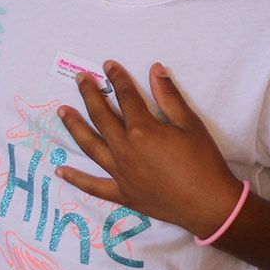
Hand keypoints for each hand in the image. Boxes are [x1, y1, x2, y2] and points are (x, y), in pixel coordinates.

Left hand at [56, 61, 244, 235]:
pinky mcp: (123, 194)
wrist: (209, 204)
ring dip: (74, 127)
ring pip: (90, 146)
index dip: (117, 78)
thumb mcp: (191, 124)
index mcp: (142, 130)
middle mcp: (125, 150)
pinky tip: (60, 170)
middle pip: (101, 117)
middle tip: (79, 79)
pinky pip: (94, 186)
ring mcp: (120, 173)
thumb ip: (169, 97)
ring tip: (62, 112)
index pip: (126, 96)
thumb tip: (155, 70)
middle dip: (89, 95)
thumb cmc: (204, 162)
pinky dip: (76, 178)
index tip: (108, 65)